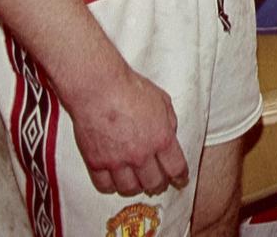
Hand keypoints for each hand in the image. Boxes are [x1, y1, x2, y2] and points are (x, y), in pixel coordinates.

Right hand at [67, 66, 187, 196]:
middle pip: (154, 183)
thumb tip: (169, 135)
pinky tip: (115, 182)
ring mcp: (117, 161)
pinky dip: (111, 187)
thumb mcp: (162, 101)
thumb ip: (168, 122)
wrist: (99, 88)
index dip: (180, 177)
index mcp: (161, 139)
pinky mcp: (96, 163)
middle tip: (158, 183)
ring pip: (130, 189)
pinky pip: (104, 186)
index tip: (180, 180)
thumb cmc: (131, 89)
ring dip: (136, 188)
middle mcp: (141, 154)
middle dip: (159, 184)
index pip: (176, 168)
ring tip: (137, 183)